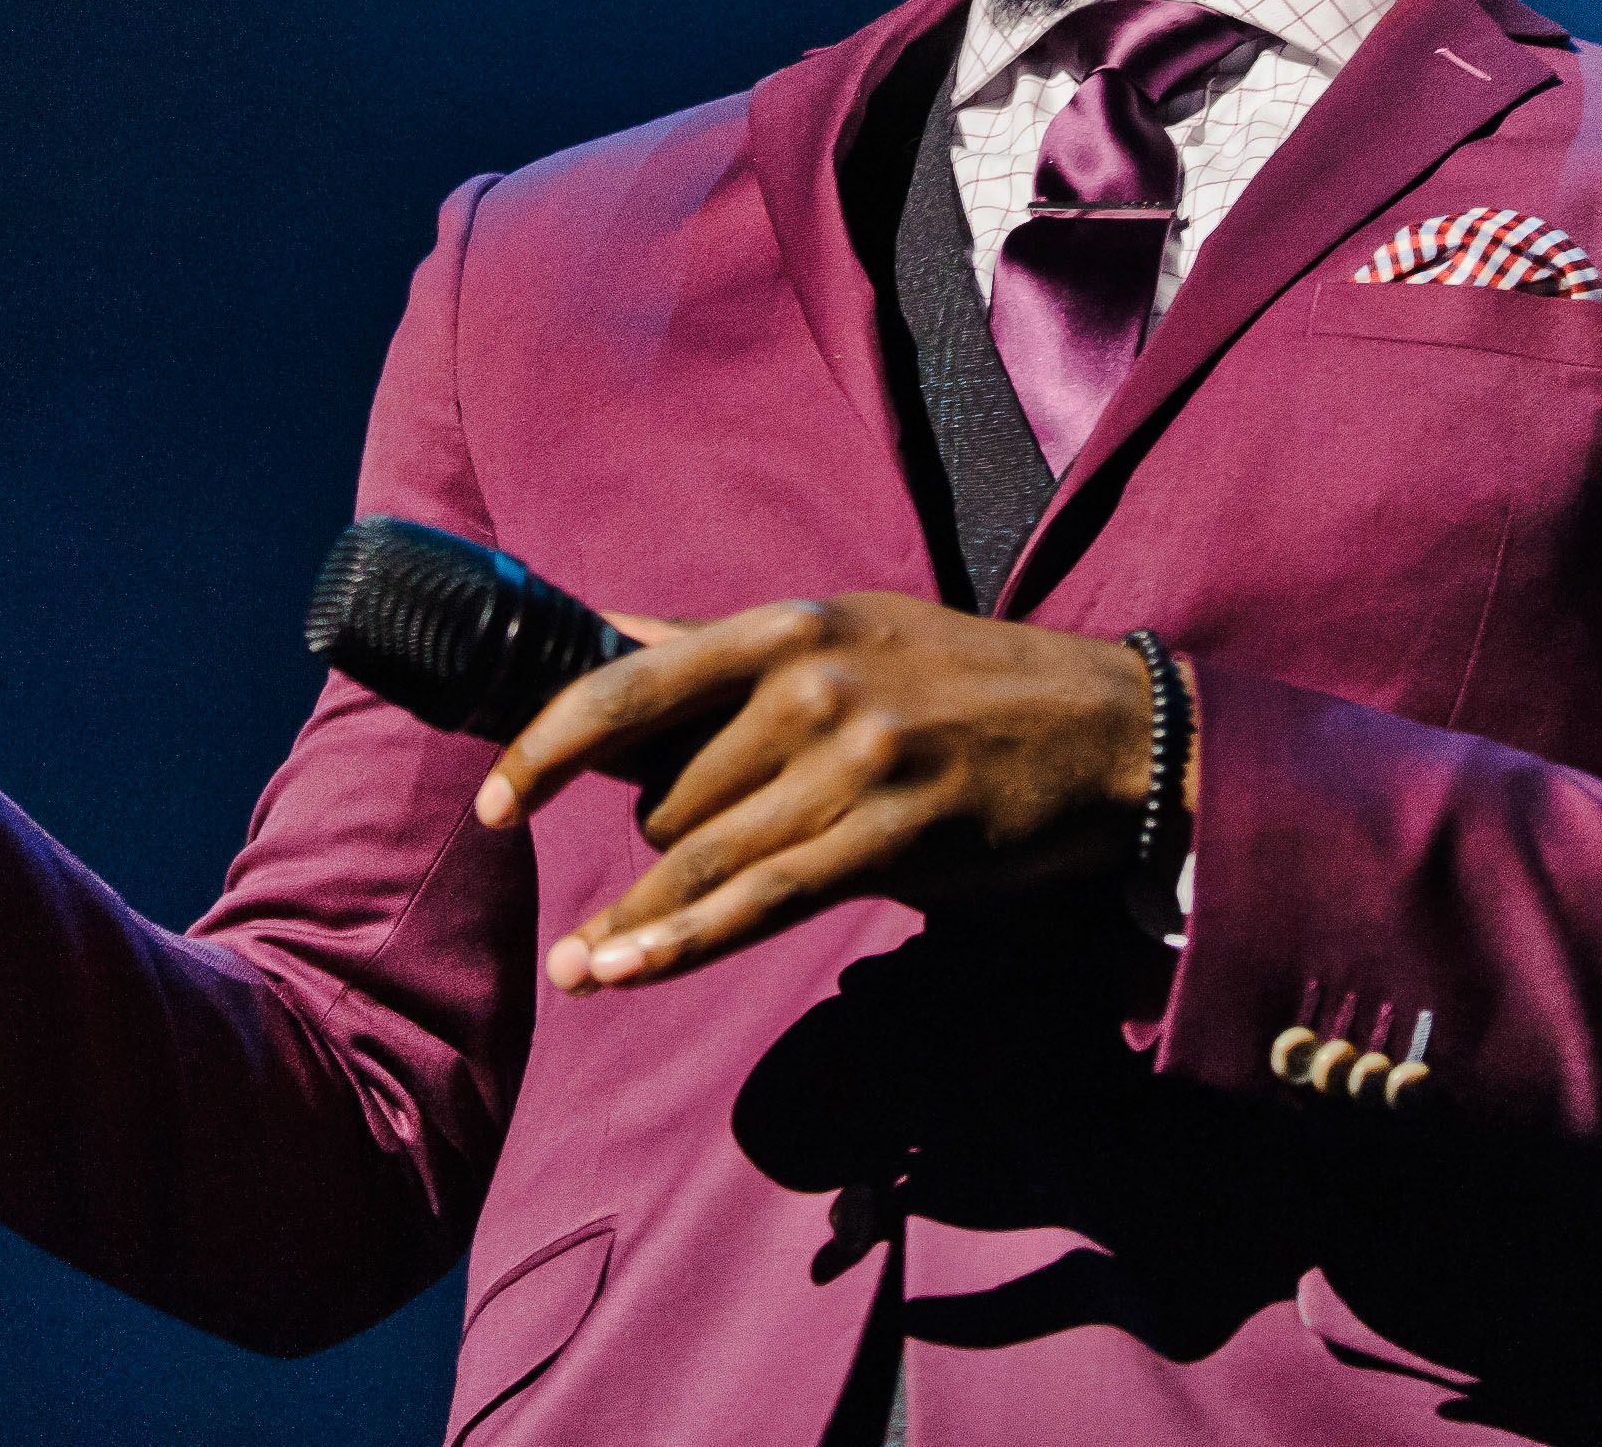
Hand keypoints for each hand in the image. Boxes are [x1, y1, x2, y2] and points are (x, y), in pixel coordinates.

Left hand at [470, 589, 1173, 991]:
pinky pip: (764, 903)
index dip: (543, 749)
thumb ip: (720, 651)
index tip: (493, 805)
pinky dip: (685, 945)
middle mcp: (813, 686)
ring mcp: (857, 761)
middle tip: (680, 868)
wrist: (1109, 730)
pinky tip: (626, 973)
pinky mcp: (898, 837)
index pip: (628, 685)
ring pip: (704, 857)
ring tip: (581, 968)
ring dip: (636, 921)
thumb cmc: (961, 682)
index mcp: (788, 628)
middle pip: (667, 795)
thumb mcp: (844, 631)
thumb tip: (603, 631)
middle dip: (657, 845)